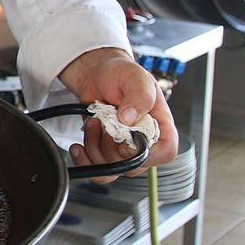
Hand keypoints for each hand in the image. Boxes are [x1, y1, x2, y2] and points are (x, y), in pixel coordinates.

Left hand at [57, 47, 177, 184]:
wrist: (97, 75)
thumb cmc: (121, 74)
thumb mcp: (135, 77)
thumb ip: (139, 96)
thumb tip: (130, 119)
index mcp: (160, 126)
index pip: (166, 152)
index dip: (147, 154)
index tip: (126, 142)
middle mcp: (144, 142)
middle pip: (134, 165)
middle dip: (112, 147)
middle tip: (103, 122)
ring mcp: (124, 149)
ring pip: (113, 169)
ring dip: (95, 148)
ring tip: (93, 123)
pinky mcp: (105, 152)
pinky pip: (98, 171)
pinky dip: (85, 161)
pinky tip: (78, 146)